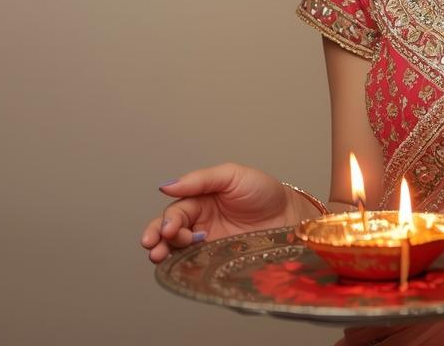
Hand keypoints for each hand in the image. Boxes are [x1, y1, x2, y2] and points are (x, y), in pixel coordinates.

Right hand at [140, 162, 312, 262]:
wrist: (290, 217)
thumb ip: (200, 180)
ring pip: (179, 250)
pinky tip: (177, 267)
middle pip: (171, 232)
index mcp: (200, 200)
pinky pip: (197, 264)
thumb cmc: (264, 192)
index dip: (167, 221)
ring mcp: (209, 244)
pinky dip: (183, 266)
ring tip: (159, 257)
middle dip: (158, 239)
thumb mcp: (232, 175)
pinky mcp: (219, 260)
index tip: (167, 230)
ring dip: (165, 253)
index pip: (176, 212)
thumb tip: (166, 186)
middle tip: (154, 247)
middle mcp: (201, 223)